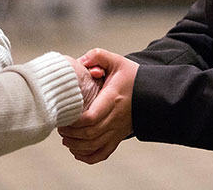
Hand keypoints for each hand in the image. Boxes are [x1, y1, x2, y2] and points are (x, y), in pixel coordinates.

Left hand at [58, 48, 137, 163]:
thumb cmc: (132, 77)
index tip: (64, 115)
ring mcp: (117, 130)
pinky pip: (102, 154)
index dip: (74, 121)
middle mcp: (115, 118)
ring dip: (76, 145)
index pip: (91, 117)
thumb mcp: (116, 61)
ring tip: (65, 137)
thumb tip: (81, 62)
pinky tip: (77, 151)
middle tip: (60, 126)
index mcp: (112, 99)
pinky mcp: (118, 137)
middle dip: (71, 133)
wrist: (152, 92)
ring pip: (93, 146)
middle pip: (89, 134)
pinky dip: (88, 157)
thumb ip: (97, 56)